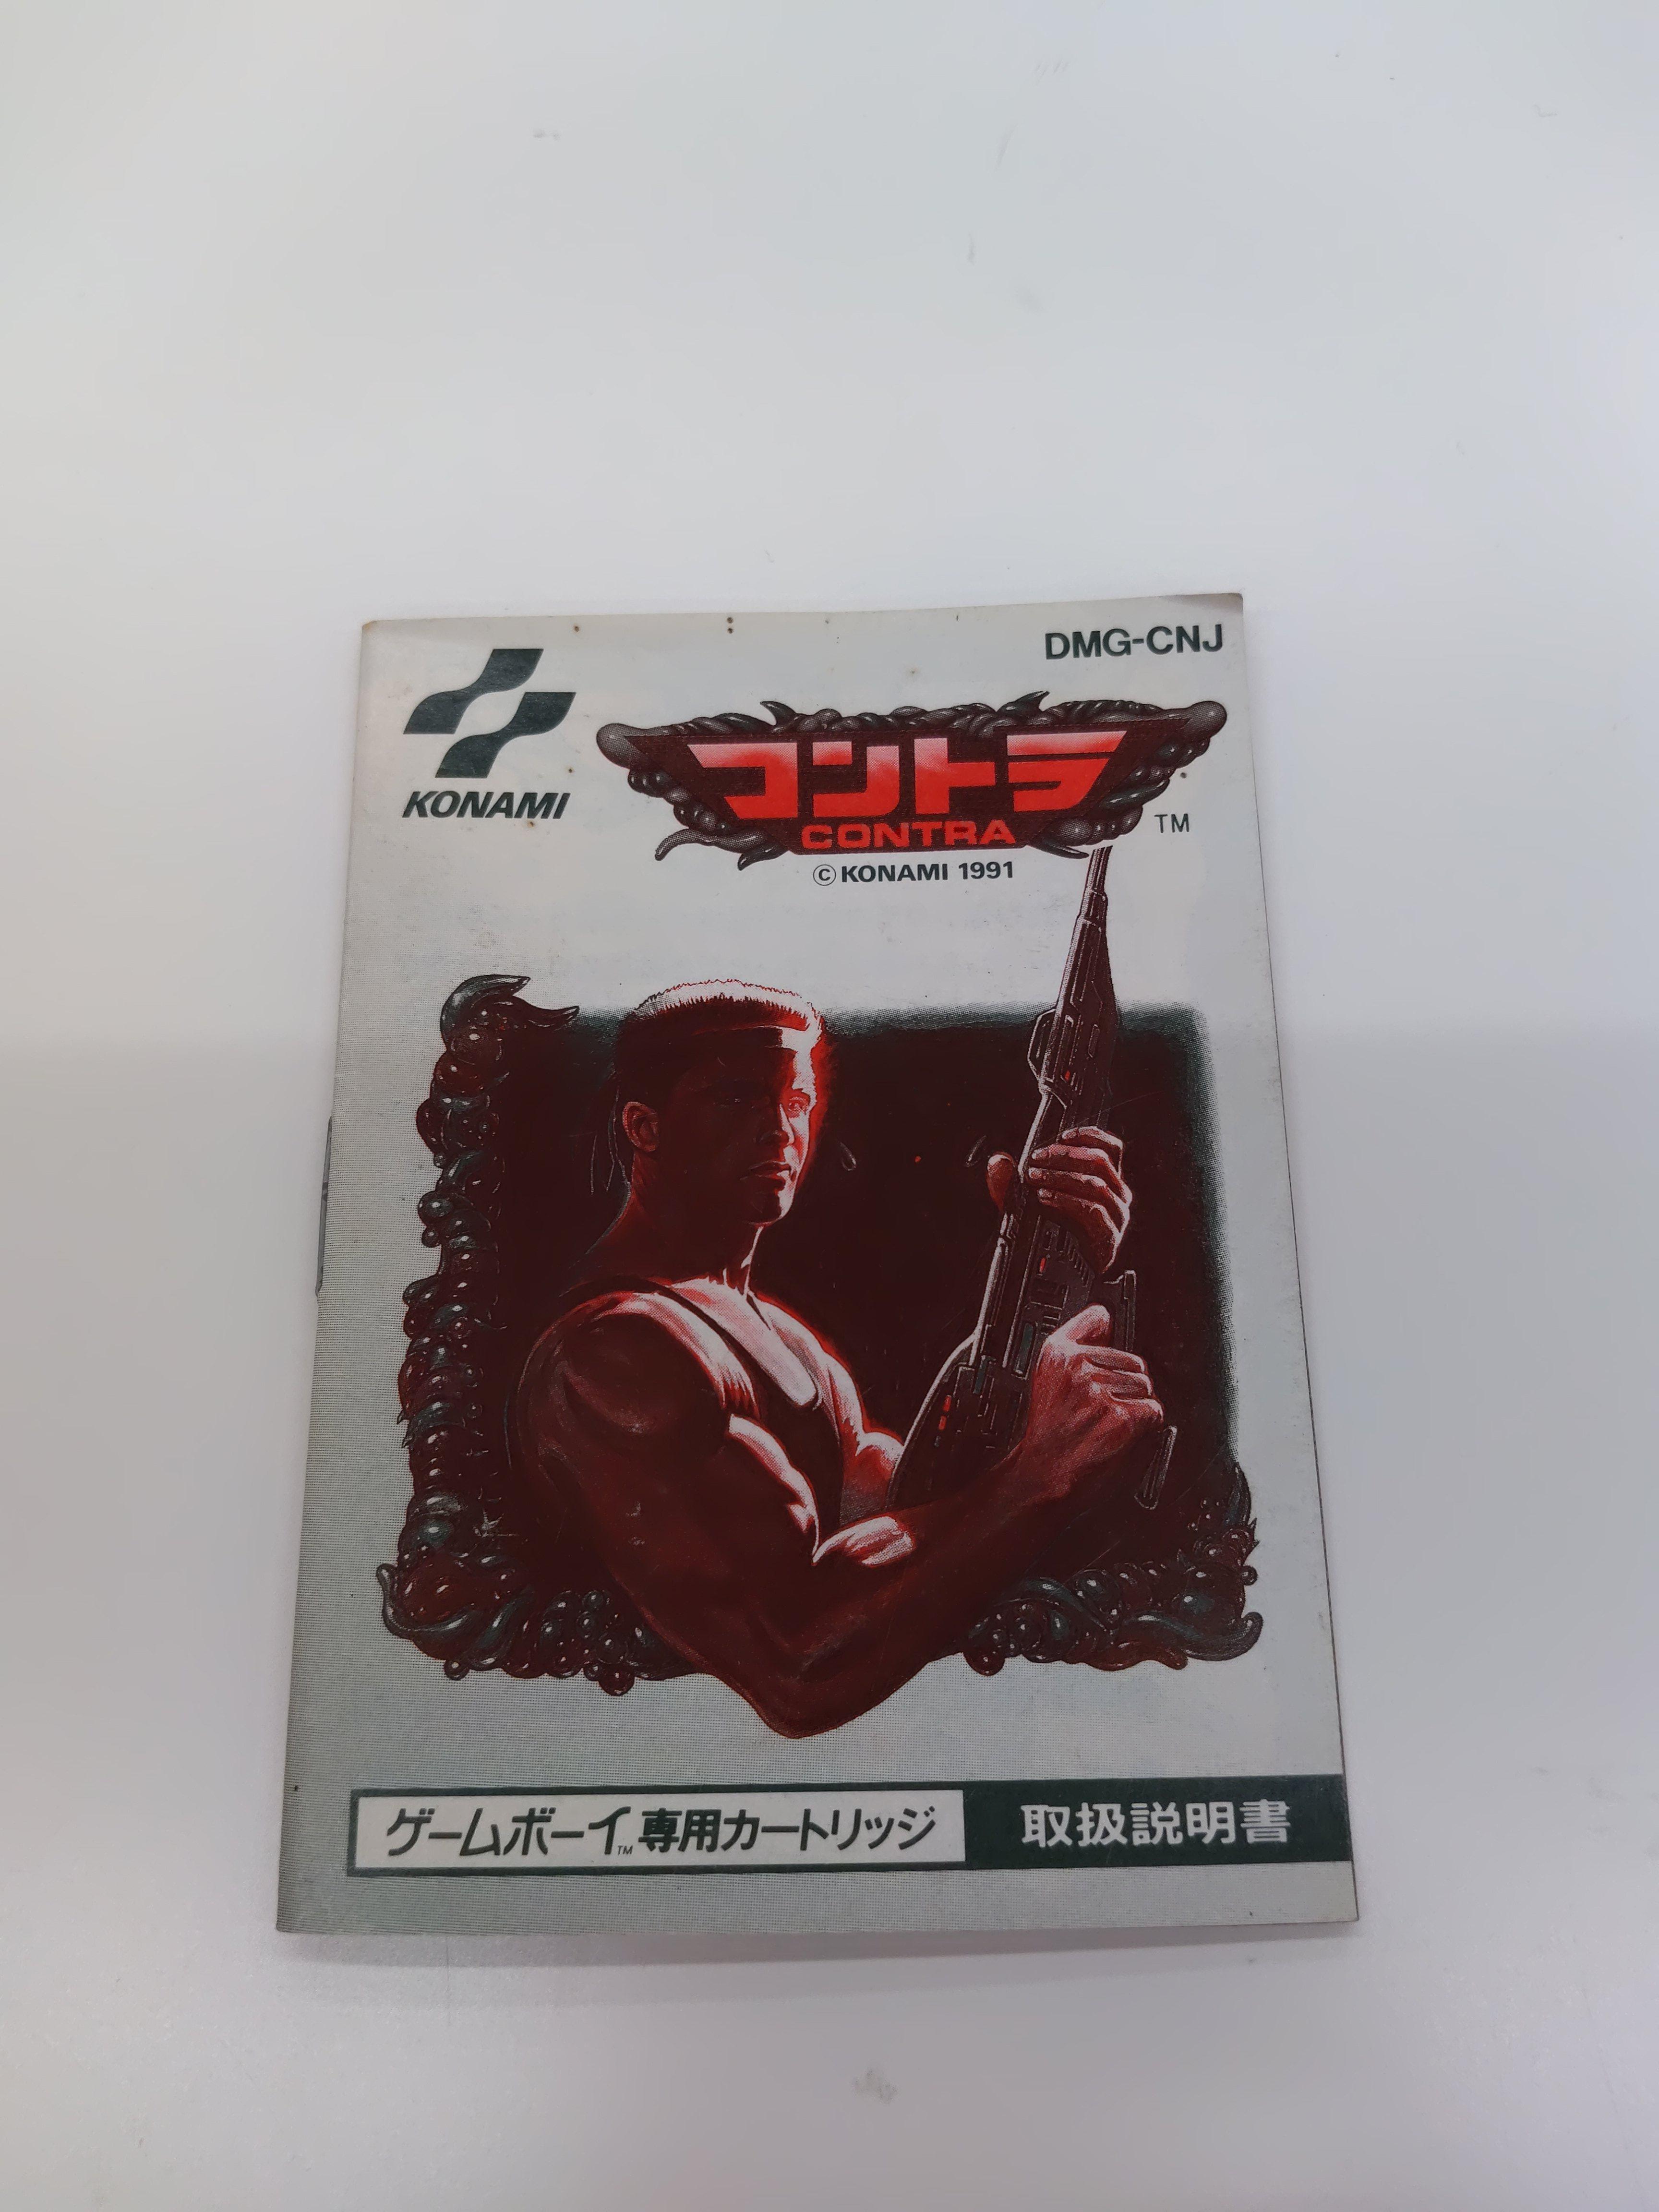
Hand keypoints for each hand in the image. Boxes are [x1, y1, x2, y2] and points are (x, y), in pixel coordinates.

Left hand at [987, 1124, 1130, 1271]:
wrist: (1060, 1278)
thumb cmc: (1053, 1237)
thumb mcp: (1028, 1206)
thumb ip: (1012, 1185)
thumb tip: (998, 1163)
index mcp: (1106, 1183)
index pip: (1110, 1149)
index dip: (1090, 1136)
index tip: (1063, 1135)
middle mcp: (1116, 1197)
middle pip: (1100, 1162)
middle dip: (1065, 1155)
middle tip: (1038, 1159)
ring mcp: (1115, 1218)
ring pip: (1096, 1184)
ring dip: (1062, 1176)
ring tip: (1036, 1178)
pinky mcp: (1108, 1238)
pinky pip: (1092, 1210)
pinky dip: (1066, 1199)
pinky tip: (1046, 1198)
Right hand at [1011, 1305, 1163, 1499]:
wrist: (1043, 1471)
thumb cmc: (1050, 1427)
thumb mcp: (1047, 1373)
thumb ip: (1074, 1341)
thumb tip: (1105, 1317)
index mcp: (1057, 1353)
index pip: (1099, 1319)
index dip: (1108, 1341)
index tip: (1107, 1348)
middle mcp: (1077, 1367)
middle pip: (1134, 1361)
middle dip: (1127, 1384)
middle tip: (1104, 1407)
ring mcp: (1099, 1392)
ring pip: (1145, 1386)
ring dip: (1136, 1406)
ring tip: (1109, 1422)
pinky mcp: (1120, 1418)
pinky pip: (1153, 1410)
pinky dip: (1146, 1425)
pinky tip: (1122, 1433)